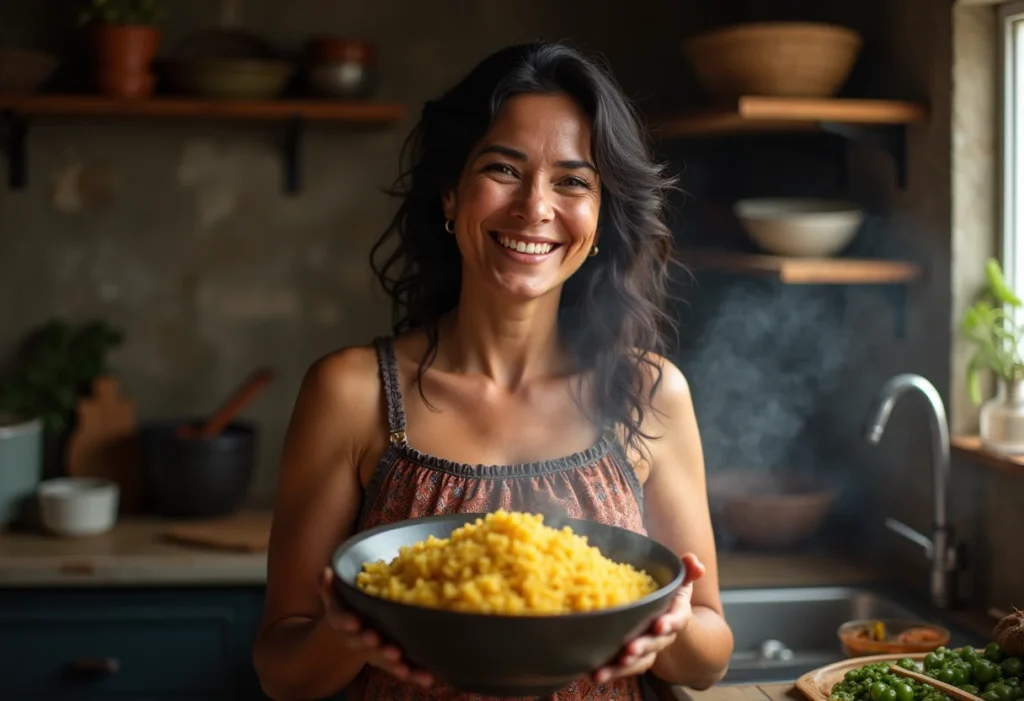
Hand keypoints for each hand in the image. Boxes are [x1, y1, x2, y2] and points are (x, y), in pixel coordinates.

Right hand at [318, 567, 433, 687]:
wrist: (349, 635)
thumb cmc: (347, 610)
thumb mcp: (336, 599)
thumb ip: (329, 587)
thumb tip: (327, 571)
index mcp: (345, 623)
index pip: (343, 622)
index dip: (347, 622)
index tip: (355, 621)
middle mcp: (359, 640)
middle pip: (366, 645)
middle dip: (376, 646)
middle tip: (387, 646)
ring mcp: (375, 652)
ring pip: (384, 661)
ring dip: (396, 665)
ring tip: (406, 667)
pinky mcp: (391, 661)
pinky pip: (402, 669)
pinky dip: (414, 674)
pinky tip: (428, 678)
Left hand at [592, 553, 705, 684]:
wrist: (666, 616)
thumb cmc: (669, 593)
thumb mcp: (679, 580)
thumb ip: (687, 570)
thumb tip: (693, 560)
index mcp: (676, 615)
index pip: (677, 619)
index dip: (669, 623)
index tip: (659, 625)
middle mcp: (664, 635)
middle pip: (656, 643)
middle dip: (643, 646)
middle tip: (629, 650)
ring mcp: (649, 647)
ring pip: (640, 660)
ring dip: (624, 666)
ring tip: (608, 668)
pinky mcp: (633, 657)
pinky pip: (624, 667)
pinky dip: (611, 671)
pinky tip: (593, 672)